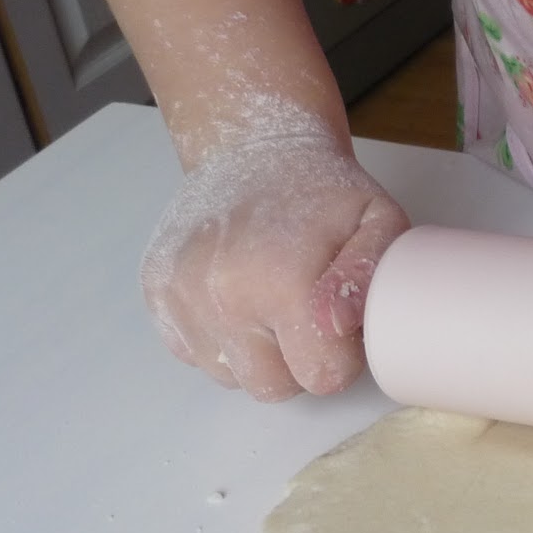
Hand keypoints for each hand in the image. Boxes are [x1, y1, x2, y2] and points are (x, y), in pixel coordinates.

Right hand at [141, 135, 409, 399]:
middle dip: (297, 361)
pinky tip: (238, 297)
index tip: (340, 324)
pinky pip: (195, 354)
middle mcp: (220, 296)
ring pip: (231, 377)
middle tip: (306, 314)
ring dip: (257, 353)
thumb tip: (340, 329)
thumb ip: (370, 278)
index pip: (320, 377)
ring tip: (269, 300)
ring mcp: (179, 296)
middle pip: (272, 387)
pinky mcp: (155, 294)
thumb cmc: (323, 191)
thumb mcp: (377, 221)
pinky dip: (220, 338)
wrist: (250, 146)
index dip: (340, 357)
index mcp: (279, 281)